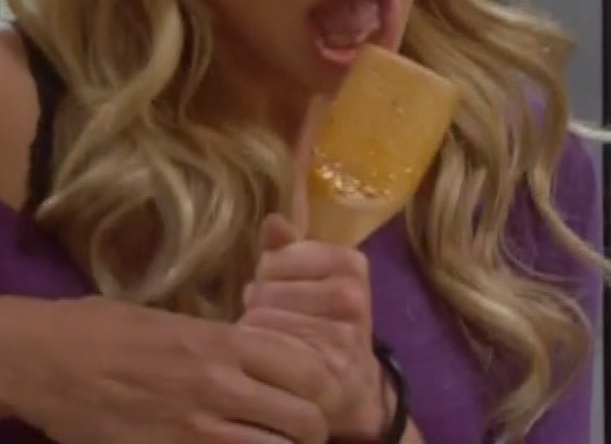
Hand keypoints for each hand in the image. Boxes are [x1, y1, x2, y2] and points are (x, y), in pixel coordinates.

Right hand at [9, 296, 333, 443]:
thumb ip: (217, 342)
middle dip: (308, 430)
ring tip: (263, 442)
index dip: (319, 388)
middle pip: (306, 422)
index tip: (310, 394)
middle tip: (293, 430)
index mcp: (218, 342)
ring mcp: (195, 430)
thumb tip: (258, 356)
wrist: (39, 360)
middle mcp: (218, 386)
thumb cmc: (96, 329)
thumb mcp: (165, 321)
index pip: (309, 370)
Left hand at [239, 214, 389, 439]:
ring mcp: (339, 337)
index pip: (274, 258)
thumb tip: (273, 220)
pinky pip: (263, 350)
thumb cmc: (324, 324)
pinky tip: (270, 363)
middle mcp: (350, 298)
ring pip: (259, 318)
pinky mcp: (321, 373)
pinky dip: (255, 355)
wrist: (355, 390)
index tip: (289, 294)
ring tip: (276, 342)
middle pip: (263, 288)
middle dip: (261, 305)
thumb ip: (288, 248)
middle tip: (280, 323)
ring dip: (255, 330)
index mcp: (351, 264)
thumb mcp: (312, 279)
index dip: (271, 277)